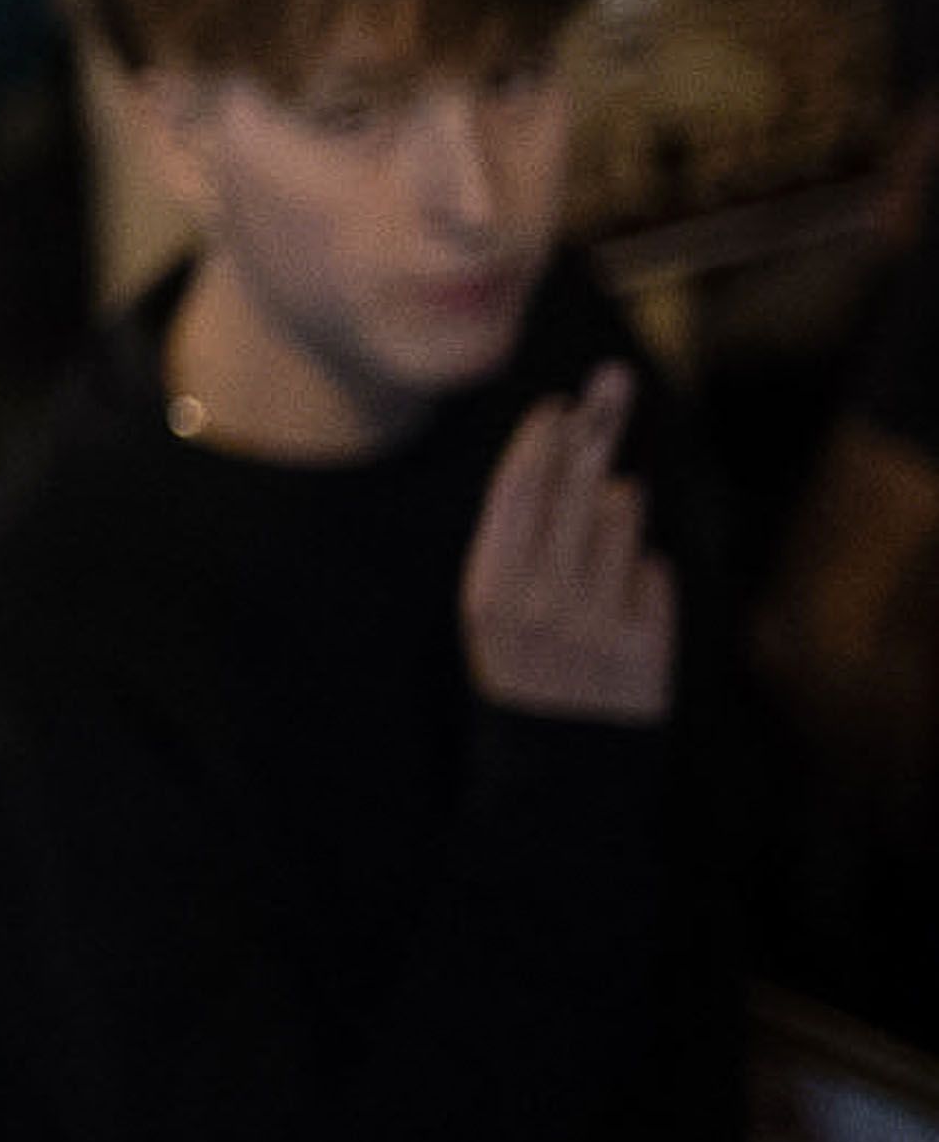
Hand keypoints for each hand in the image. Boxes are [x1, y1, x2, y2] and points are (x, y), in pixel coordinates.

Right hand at [463, 363, 679, 726]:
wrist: (561, 764)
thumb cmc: (523, 670)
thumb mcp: (496, 611)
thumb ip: (529, 546)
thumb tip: (600, 477)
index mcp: (489, 590)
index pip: (518, 493)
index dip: (540, 442)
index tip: (560, 405)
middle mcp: (540, 601)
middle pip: (574, 488)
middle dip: (595, 427)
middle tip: (615, 378)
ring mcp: (595, 621)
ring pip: (620, 522)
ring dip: (619, 509)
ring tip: (604, 523)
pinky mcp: (646, 643)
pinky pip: (652, 572)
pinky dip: (643, 574)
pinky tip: (621, 598)